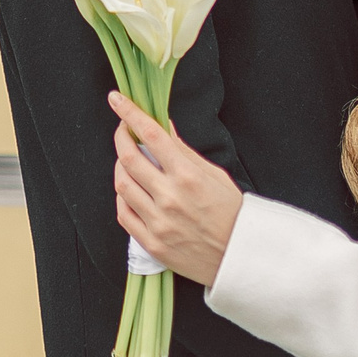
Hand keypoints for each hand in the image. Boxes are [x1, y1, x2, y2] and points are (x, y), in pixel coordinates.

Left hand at [109, 92, 243, 285]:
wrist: (240, 257)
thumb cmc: (231, 213)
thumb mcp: (215, 175)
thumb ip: (184, 151)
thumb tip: (162, 126)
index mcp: (188, 177)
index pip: (151, 136)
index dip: (130, 113)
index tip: (117, 100)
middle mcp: (170, 198)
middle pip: (129, 158)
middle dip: (120, 137)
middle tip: (123, 130)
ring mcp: (158, 222)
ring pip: (122, 185)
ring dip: (119, 166)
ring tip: (128, 160)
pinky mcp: (151, 243)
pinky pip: (123, 213)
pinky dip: (122, 196)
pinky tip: (129, 189)